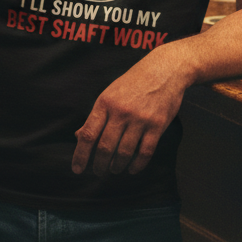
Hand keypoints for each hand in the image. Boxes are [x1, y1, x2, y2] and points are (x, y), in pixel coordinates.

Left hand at [71, 48, 189, 176]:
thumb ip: (97, 116)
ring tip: (115, 169)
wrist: (164, 69)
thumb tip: (79, 136)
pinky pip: (145, 152)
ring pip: (124, 153)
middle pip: (105, 147)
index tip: (77, 169)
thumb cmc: (134, 82)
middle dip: (100, 165)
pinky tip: (133, 168)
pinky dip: (137, 165)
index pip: (89, 134)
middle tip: (99, 172)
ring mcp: (140, 119)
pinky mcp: (157, 125)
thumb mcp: (110, 93)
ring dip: (117, 166)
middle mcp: (121, 112)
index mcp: (105, 103)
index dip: (81, 155)